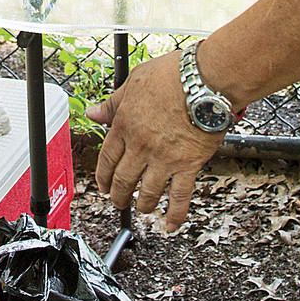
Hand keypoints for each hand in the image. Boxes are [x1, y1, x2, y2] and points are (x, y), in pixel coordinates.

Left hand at [89, 50, 222, 231]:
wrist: (205, 81)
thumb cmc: (173, 75)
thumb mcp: (134, 81)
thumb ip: (113, 102)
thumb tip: (94, 113)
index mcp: (125, 125)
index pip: (107, 157)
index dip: (102, 175)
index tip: (102, 184)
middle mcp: (141, 146)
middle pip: (122, 179)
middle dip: (117, 194)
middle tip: (117, 200)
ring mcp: (163, 159)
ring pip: (146, 192)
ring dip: (141, 204)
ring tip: (141, 208)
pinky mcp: (187, 165)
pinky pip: (179, 197)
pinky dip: (174, 214)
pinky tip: (169, 225)